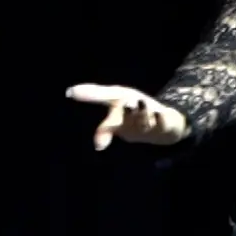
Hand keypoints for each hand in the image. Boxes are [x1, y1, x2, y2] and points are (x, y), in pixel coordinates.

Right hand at [65, 83, 186, 150]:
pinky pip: (163, 123)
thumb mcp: (116, 97)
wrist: (165, 125)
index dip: (102, 132)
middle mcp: (132, 126)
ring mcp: (149, 126)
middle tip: (124, 105)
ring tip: (138, 103)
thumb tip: (70, 92)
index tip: (98, 144)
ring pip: (144, 121)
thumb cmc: (135, 110)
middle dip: (124, 115)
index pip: (108, 126)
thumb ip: (95, 94)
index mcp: (119, 122)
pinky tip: (159, 113)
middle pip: (126, 121)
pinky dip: (160, 118)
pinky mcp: (165, 124)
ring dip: (141, 113)